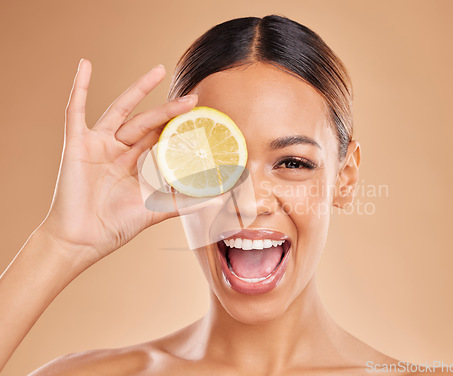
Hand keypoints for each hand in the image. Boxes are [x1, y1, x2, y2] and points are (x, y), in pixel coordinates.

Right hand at [40, 59, 197, 264]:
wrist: (82, 240)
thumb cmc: (115, 226)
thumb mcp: (156, 211)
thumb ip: (185, 203)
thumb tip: (218, 200)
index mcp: (135, 164)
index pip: (160, 139)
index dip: (179, 128)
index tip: (200, 118)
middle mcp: (118, 151)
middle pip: (147, 123)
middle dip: (170, 111)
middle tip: (193, 99)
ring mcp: (98, 145)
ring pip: (121, 111)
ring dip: (138, 90)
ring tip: (158, 71)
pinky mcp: (77, 144)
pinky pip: (75, 111)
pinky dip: (79, 88)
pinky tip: (84, 65)